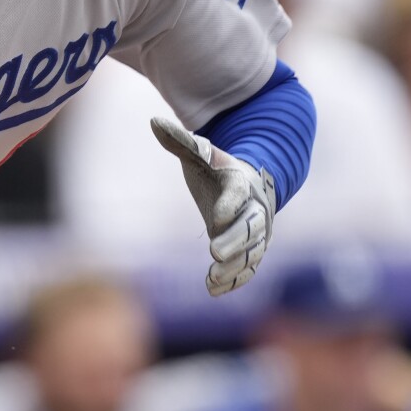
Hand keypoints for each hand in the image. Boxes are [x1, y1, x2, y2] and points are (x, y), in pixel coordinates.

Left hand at [150, 107, 276, 295]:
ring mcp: (257, 233)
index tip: (217, 217)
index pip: (238, 194)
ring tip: (214, 277)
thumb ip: (181, 141)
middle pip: (252, 227)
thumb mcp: (201, 154)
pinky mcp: (252, 251)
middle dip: (236, 240)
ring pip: (253, 252)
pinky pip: (248, 268)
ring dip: (235, 266)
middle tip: (216, 251)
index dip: (230, 204)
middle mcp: (254, 210)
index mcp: (241, 183)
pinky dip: (234, 280)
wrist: (250, 185)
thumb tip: (154, 121)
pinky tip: (213, 289)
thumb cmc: (218, 170)